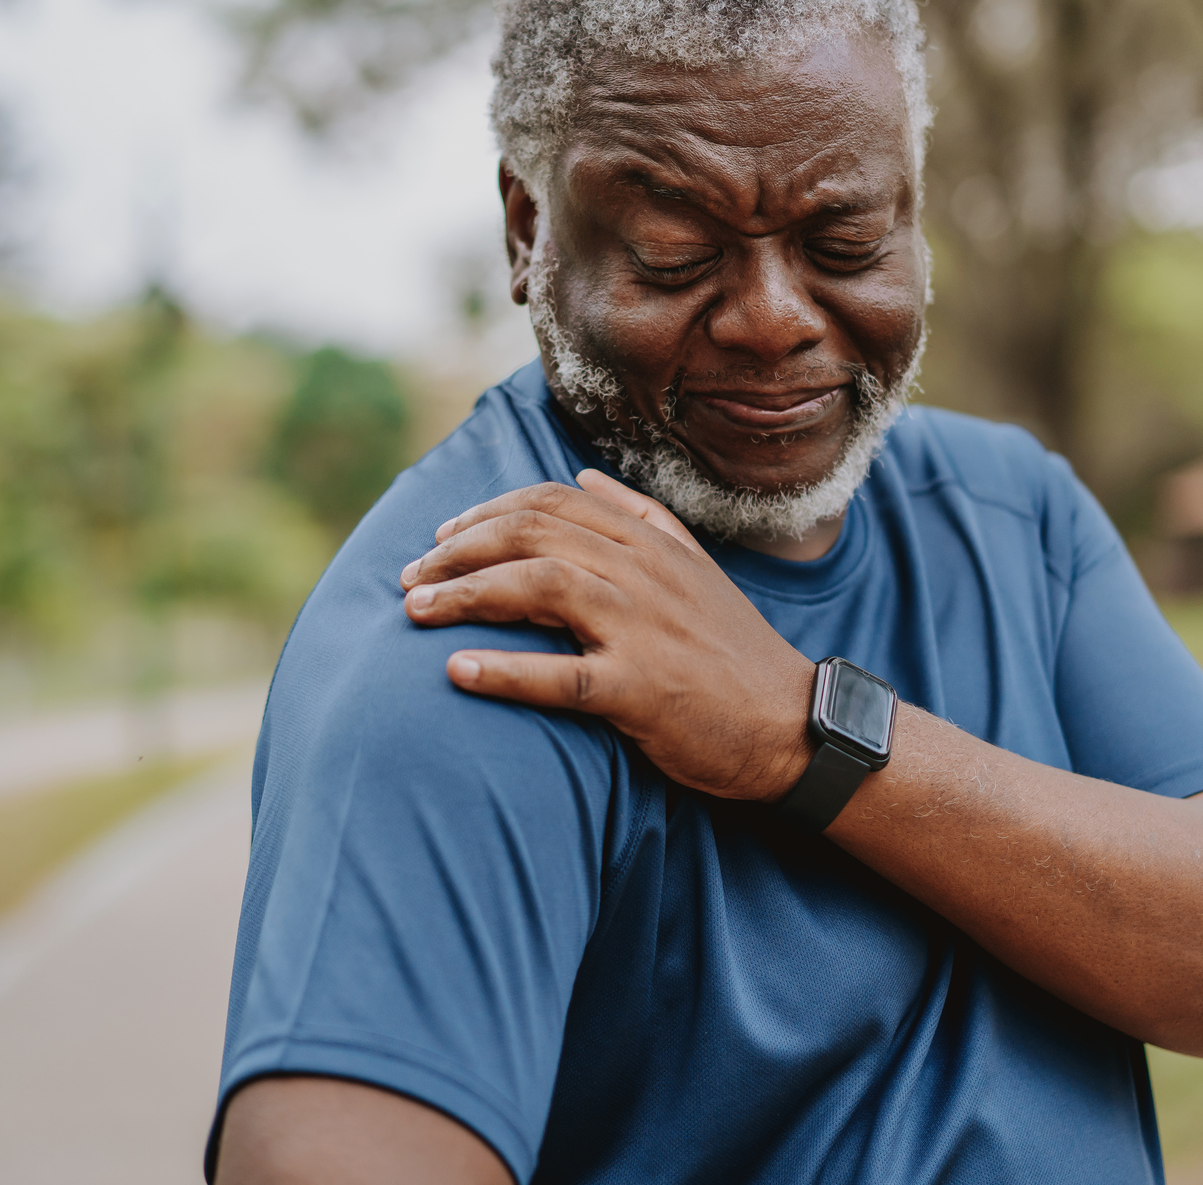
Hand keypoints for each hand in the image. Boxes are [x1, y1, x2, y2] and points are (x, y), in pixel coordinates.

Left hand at [400, 470, 814, 802]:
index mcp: (649, 543)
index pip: (550, 503)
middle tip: (410, 579)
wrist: (791, 726)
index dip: (485, 513)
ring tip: (415, 613)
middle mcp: (643, 573)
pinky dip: (504, 671)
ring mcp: (643, 628)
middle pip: (531, 535)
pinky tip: (458, 670)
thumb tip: (582, 477)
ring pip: (538, 587)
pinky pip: (562, 675)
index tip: (441, 539)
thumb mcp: (694, 568)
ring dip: (465, 596)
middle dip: (457, 551)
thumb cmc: (733, 653)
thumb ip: (639, 517)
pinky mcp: (643, 690)